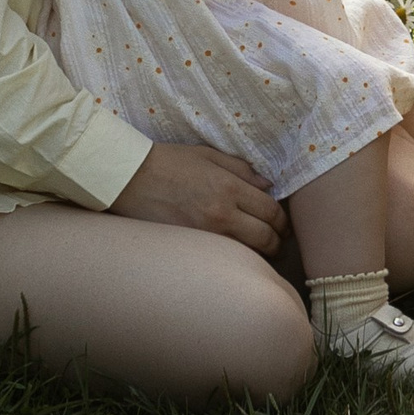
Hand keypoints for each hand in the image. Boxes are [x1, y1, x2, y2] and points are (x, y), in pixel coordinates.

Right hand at [108, 140, 286, 255]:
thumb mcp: (208, 155)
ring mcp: (206, 235)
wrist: (130, 178)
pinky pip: (225, 259)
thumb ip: (242, 169)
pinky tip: (235, 254)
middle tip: (277, 239)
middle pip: (266, 238)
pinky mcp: (192, 248)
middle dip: (277, 241)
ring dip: (260, 254)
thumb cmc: (169, 162)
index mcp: (229, 188)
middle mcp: (222, 215)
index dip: (282, 220)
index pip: (271, 211)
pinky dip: (236, 258)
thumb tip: (268, 185)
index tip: (282, 223)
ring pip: (248, 254)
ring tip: (260, 250)